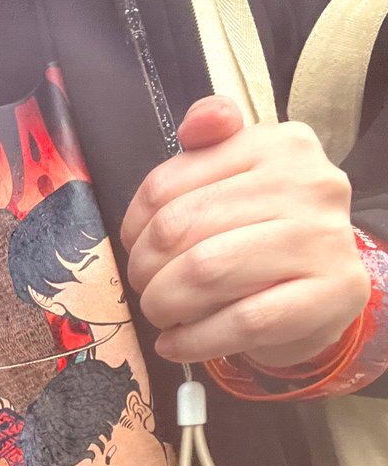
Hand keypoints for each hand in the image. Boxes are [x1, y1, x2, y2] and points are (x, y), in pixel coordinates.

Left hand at [122, 96, 368, 367]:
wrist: (322, 290)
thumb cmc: (262, 230)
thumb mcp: (236, 176)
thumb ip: (208, 144)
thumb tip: (197, 123)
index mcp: (277, 145)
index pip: (167, 184)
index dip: (134, 225)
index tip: (135, 246)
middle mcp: (308, 184)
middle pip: (179, 229)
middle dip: (145, 269)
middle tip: (145, 286)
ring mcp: (323, 240)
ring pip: (204, 274)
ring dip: (163, 303)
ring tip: (160, 312)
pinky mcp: (329, 295)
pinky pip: (239, 322)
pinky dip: (192, 339)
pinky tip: (175, 342)